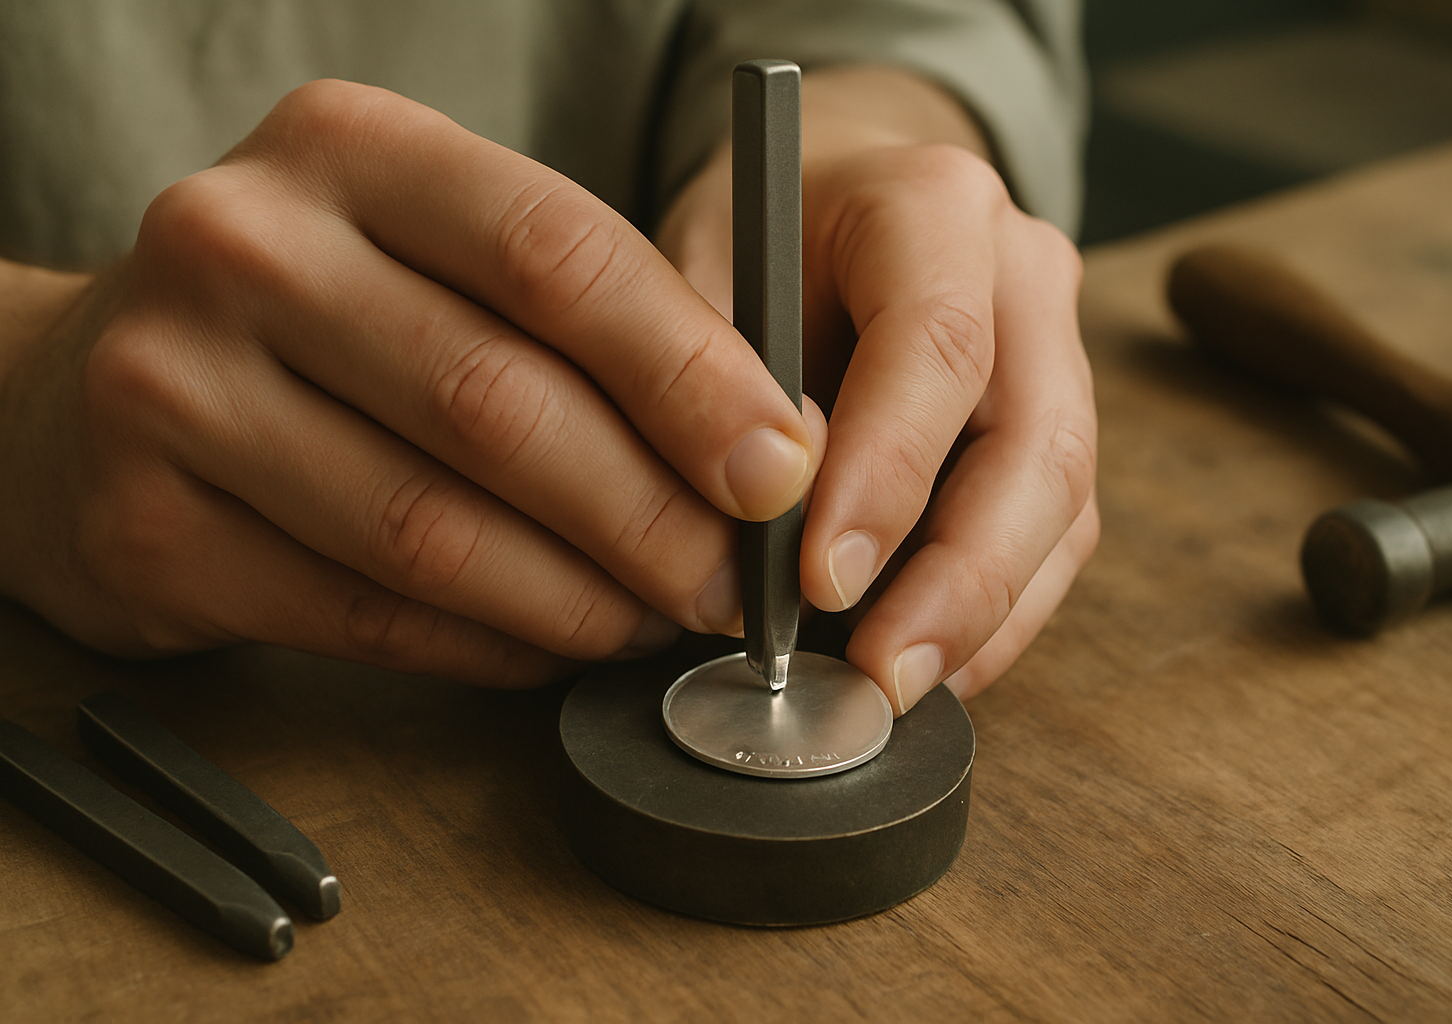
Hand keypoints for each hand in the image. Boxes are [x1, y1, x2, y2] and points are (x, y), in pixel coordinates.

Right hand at [0, 80, 826, 685]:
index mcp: (350, 149)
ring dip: (575, 600)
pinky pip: (362, 612)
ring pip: (430, 528)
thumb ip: (588, 329)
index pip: (557, 254)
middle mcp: (244, 245)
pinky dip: (483, 645)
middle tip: (731, 586)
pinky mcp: (142, 526)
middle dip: (649, 515)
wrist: (77, 392)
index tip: (781, 469)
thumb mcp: (436, 260)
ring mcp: (171, 385)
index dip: (689, 374)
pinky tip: (547, 649)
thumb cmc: (313, 321)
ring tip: (651, 624)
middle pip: (500, 402)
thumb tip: (766, 447)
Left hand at [658, 69, 1097, 712]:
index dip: (888, 472)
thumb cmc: (751, 243)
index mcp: (932, 204)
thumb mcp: (701, 271)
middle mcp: (1021, 276)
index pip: (939, 344)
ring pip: (1062, 503)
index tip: (819, 579)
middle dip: (961, 577)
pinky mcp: (1053, 431)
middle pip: (1037, 442)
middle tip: (879, 674)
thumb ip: (725, 377)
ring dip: (985, 615)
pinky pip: (1053, 538)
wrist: (823, 208)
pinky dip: (997, 616)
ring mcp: (1055, 356)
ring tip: (895, 688)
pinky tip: (931, 665)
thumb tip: (768, 526)